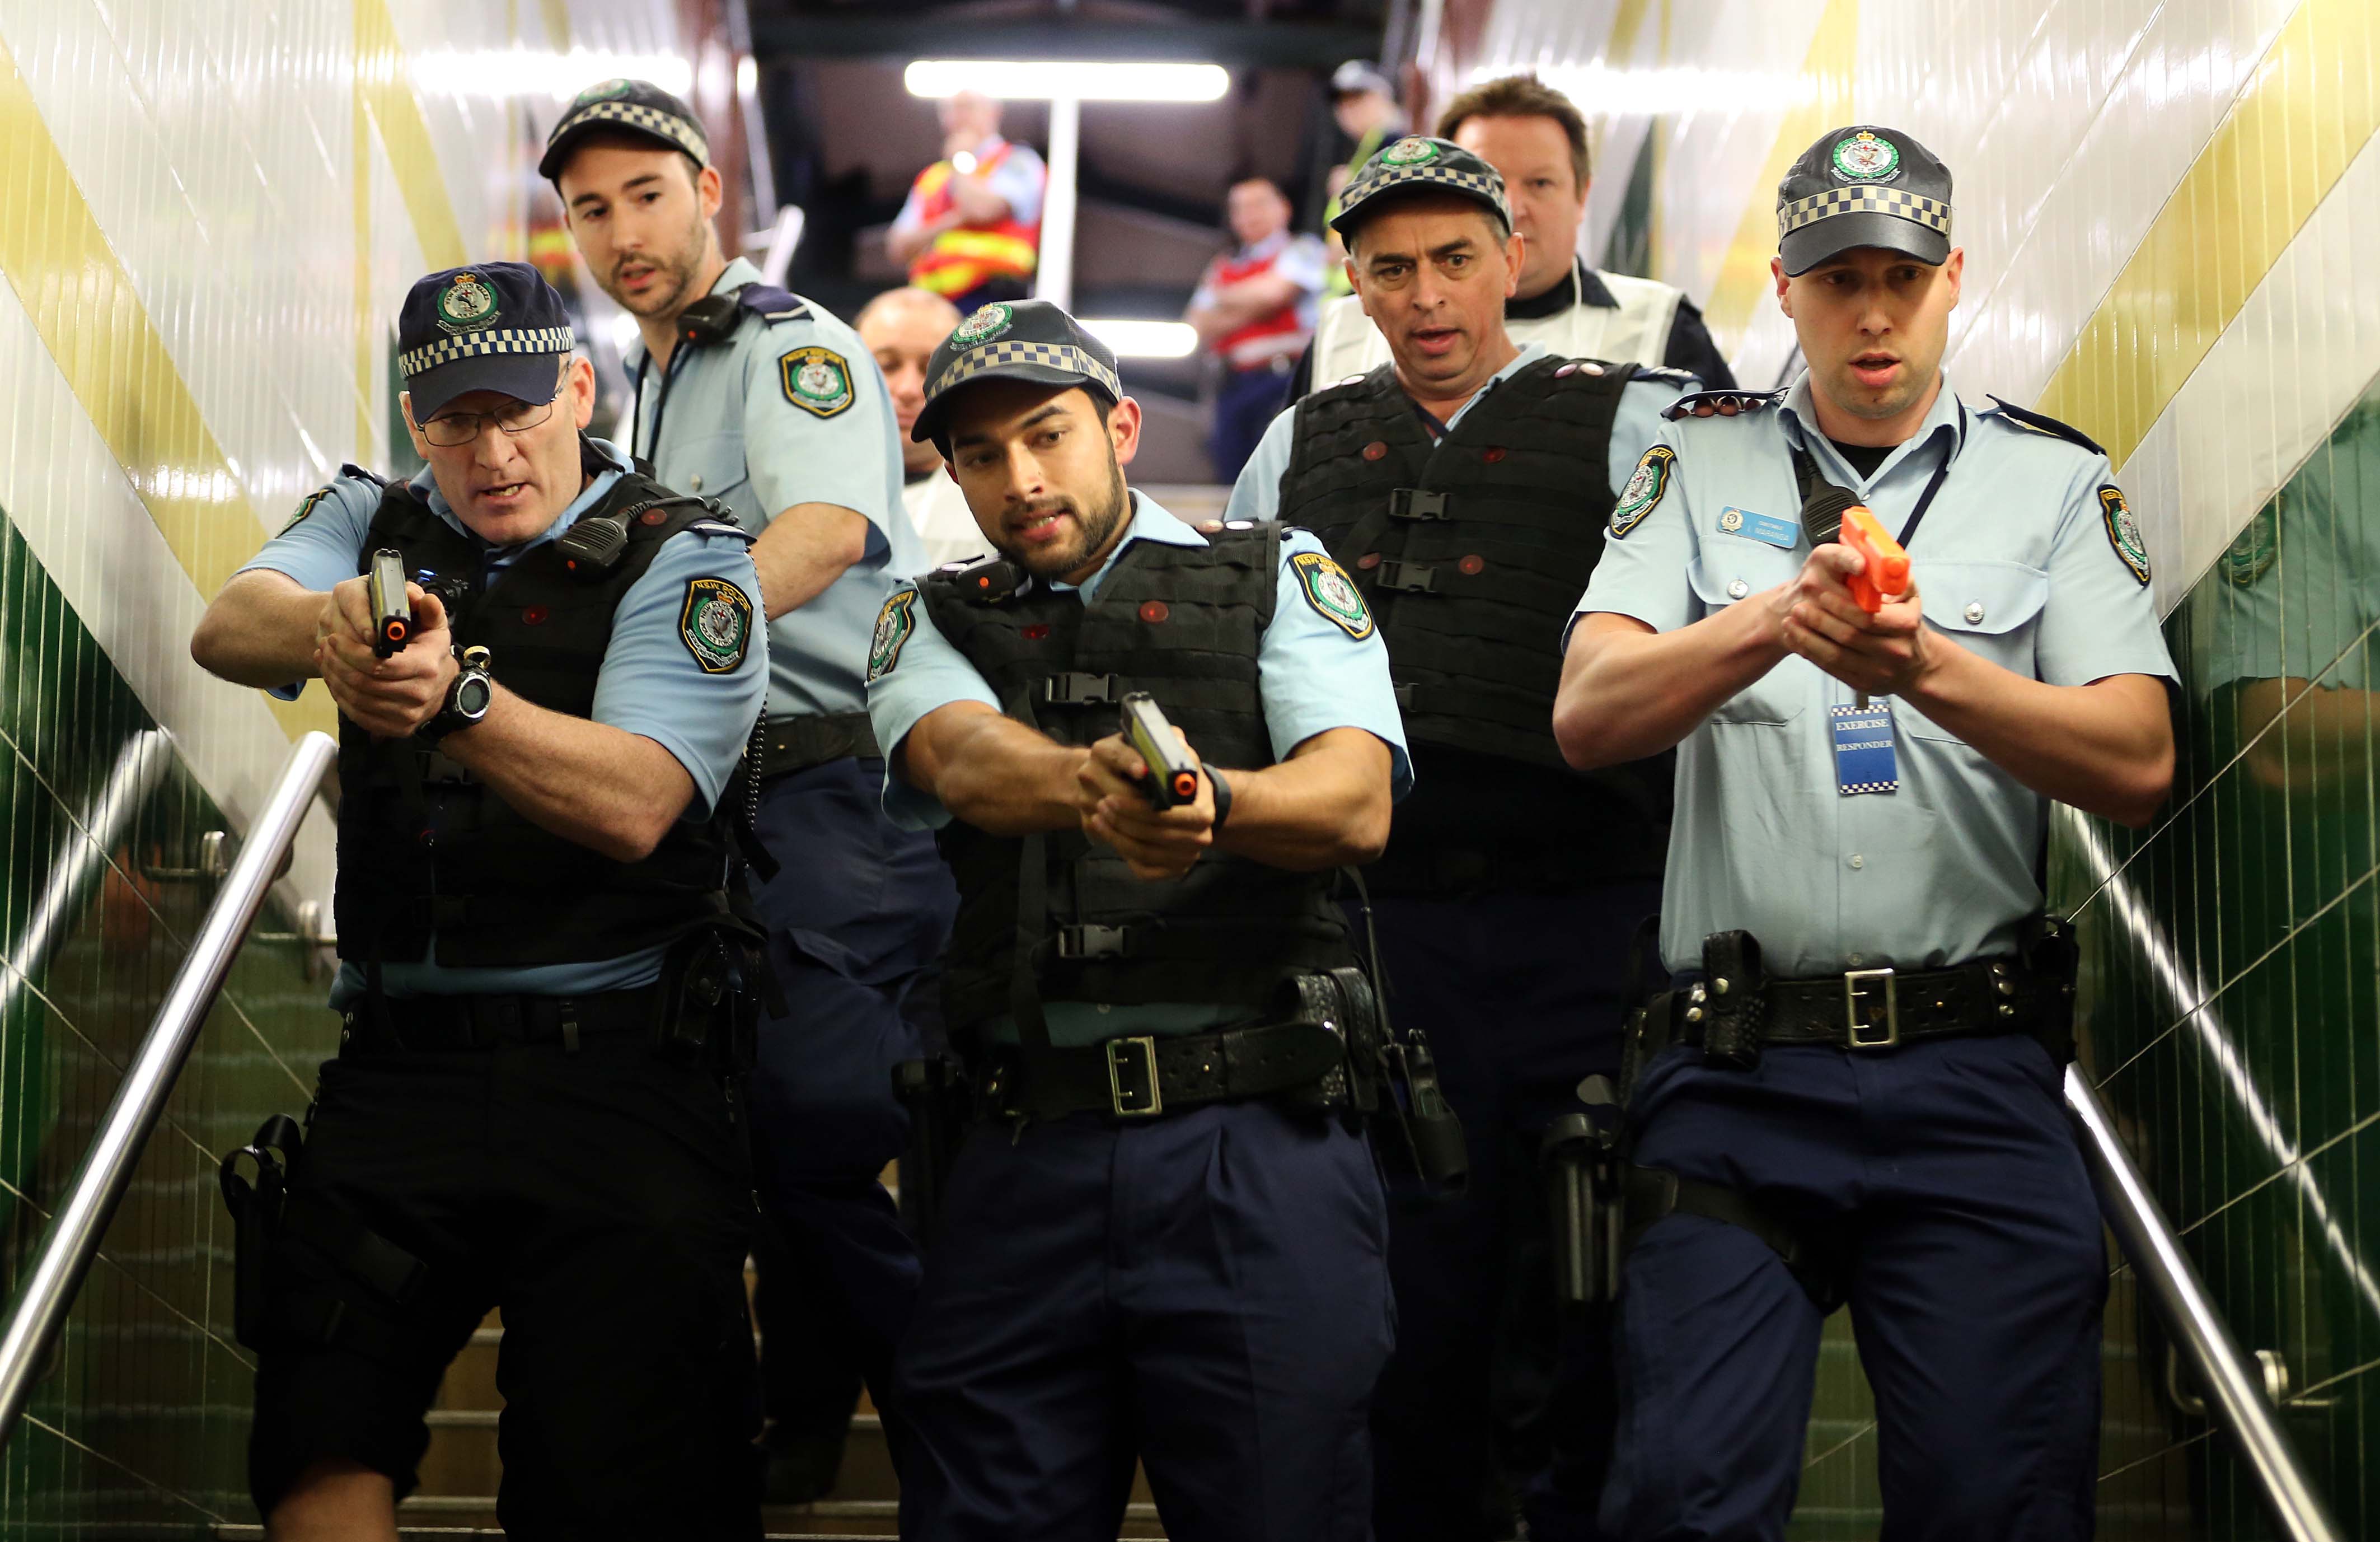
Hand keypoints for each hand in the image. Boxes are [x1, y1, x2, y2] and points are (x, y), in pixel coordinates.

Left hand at [315, 583, 456, 738]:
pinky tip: (334, 679)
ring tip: (325, 659)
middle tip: (325, 646)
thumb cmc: (432, 654)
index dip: (352, 652)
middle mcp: (418, 695)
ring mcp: (407, 715)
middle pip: (364, 683)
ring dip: (335, 678)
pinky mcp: (396, 728)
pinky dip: (340, 696)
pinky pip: (359, 715)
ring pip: (357, 699)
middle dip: (338, 663)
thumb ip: (429, 610)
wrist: (445, 690)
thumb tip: (423, 599)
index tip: (336, 638)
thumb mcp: (436, 628)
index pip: (380, 664)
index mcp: (426, 667)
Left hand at [1075, 730, 1213, 880]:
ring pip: (1144, 853)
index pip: (1167, 815)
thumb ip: (1174, 746)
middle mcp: (1200, 838)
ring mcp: (1186, 857)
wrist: (1188, 805)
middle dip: (1123, 820)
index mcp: (1203, 811)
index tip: (1112, 796)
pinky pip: (1144, 870)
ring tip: (1098, 814)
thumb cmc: (1178, 778)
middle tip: (1100, 803)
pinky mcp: (1172, 870)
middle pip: (1153, 836)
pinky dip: (1122, 852)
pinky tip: (1107, 831)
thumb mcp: (1180, 756)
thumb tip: (1171, 742)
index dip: (1136, 808)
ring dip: (1116, 835)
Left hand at [1768, 543, 1933, 697]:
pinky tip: (1795, 639)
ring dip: (1808, 638)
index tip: (1822, 596)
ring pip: (1835, 655)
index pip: (1868, 617)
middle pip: (1848, 637)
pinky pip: (1831, 669)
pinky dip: (1810, 653)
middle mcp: (1893, 651)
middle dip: (1819, 621)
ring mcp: (1877, 671)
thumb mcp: (1910, 597)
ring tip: (1790, 623)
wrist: (1916, 665)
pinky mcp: (1862, 684)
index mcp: (1905, 625)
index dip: (1842, 607)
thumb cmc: (1906, 623)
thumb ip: (1893, 580)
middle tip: (1798, 608)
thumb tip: (1873, 567)